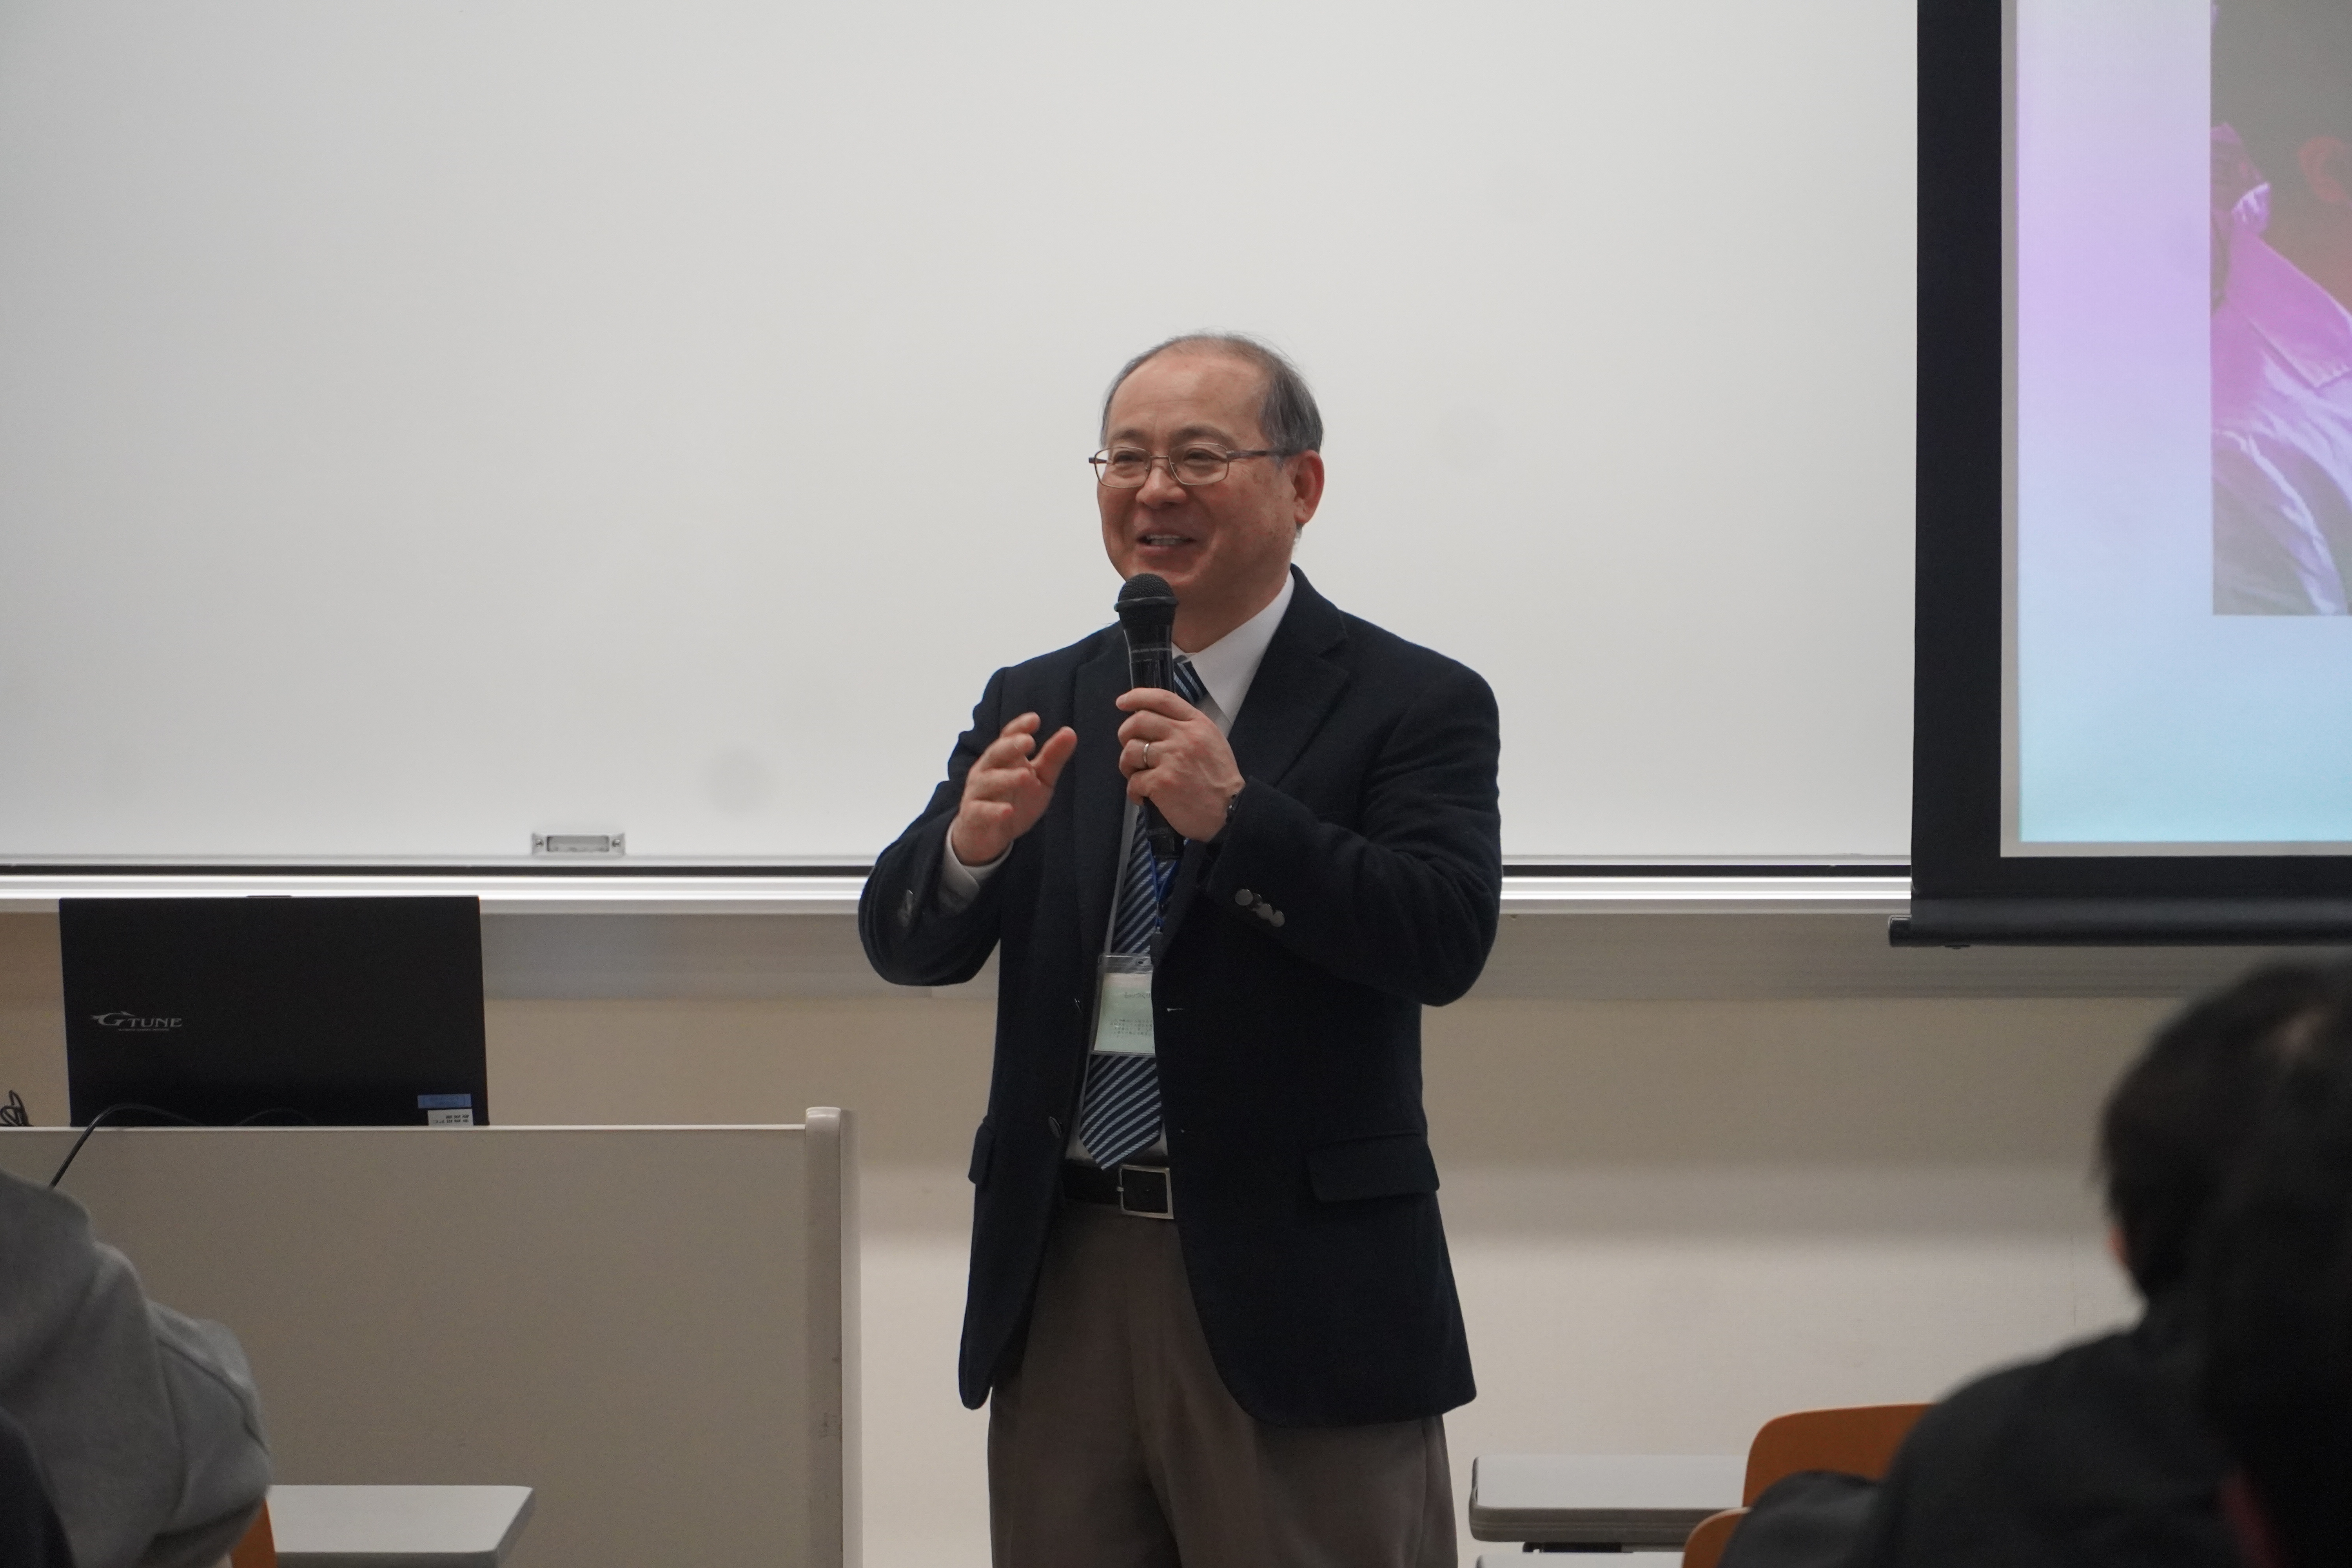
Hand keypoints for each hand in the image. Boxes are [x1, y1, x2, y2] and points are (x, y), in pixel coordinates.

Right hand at [950, 713, 1077, 865]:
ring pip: (988, 781)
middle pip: (995, 754)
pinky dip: (993, 811)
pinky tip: (1008, 811)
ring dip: (1006, 778)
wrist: (987, 836)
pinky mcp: (973, 816)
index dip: (1018, 727)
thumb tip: (1070, 731)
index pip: (1007, 737)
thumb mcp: (1040, 779)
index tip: (1035, 719)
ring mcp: (977, 793)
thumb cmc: (1015, 801)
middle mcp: (986, 771)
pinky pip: (981, 811)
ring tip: (1026, 775)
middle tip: (1029, 741)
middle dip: (1010, 746)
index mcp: (1002, 759)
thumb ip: (1052, 757)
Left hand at [1116, 688, 1242, 841]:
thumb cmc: (1219, 781)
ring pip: (1130, 751)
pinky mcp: (1161, 782)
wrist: (1229, 812)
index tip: (1122, 702)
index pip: (1162, 699)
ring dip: (1127, 765)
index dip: (1137, 697)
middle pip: (1139, 721)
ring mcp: (1171, 758)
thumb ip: (1187, 729)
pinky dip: (1134, 792)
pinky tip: (1145, 798)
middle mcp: (1183, 736)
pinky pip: (1133, 781)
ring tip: (1138, 776)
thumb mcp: (1211, 742)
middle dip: (1125, 734)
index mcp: (1197, 724)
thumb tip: (1155, 723)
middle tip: (1130, 749)